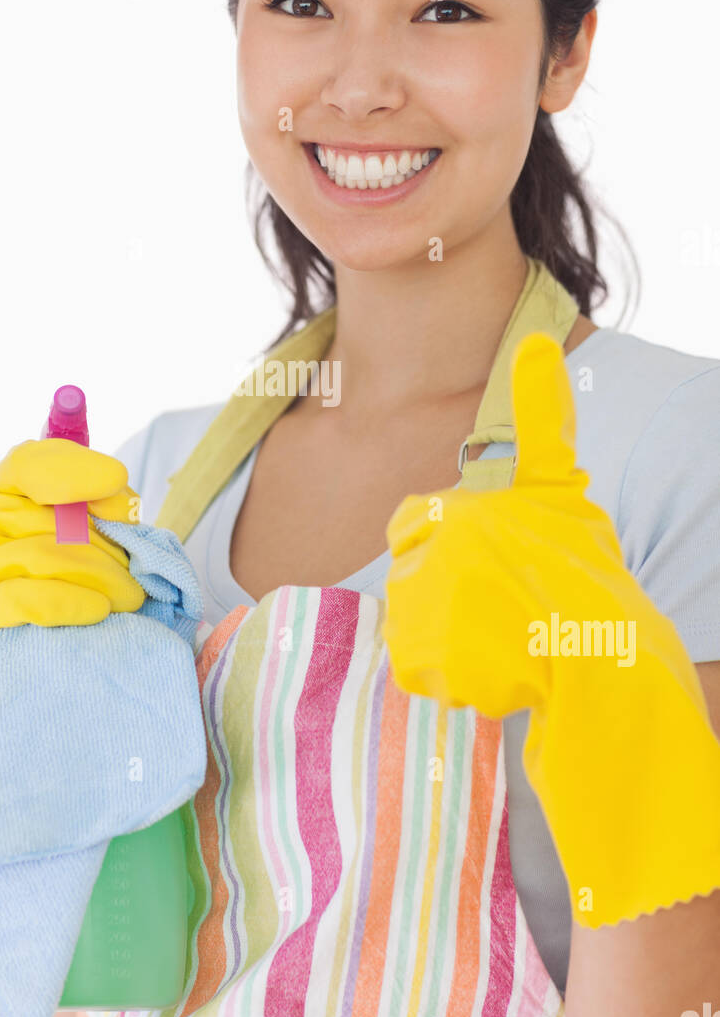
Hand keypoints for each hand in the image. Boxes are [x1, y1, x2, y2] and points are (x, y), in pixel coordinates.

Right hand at [0, 438, 144, 664]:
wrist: (28, 650)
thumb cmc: (61, 577)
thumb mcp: (78, 527)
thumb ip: (98, 505)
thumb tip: (120, 510)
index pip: (27, 463)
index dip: (74, 470)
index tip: (116, 480)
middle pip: (51, 518)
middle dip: (105, 544)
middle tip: (136, 570)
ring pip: (44, 557)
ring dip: (101, 576)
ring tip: (131, 595)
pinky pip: (25, 599)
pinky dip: (69, 602)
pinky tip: (98, 609)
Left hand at [383, 332, 719, 925]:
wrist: (606, 660)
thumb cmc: (585, 573)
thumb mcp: (561, 487)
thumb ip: (542, 420)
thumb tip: (537, 339)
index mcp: (460, 506)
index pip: (409, 523)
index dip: (443, 546)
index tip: (487, 571)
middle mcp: (433, 550)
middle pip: (409, 578)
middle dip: (449, 597)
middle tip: (506, 611)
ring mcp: (426, 604)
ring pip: (412, 625)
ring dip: (451, 638)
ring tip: (507, 638)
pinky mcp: (424, 658)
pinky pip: (418, 670)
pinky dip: (453, 677)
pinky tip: (498, 669)